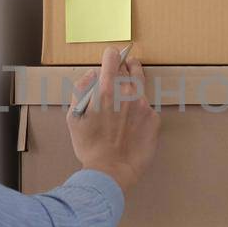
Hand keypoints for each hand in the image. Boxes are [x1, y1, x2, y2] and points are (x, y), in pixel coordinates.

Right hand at [67, 46, 159, 190]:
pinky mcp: (154, 119)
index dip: (110, 56)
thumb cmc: (89, 146)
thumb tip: (92, 74)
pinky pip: (146, 106)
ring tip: (130, 82)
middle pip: (127, 68)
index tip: (110, 56)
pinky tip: (132, 118)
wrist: (111, 171)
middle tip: (122, 66)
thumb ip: (81, 89)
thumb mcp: (74, 116)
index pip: (112, 58)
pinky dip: (140, 108)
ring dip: (134, 80)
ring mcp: (144, 105)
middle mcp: (128, 93)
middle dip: (123, 67)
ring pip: (140, 83)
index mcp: (106, 89)